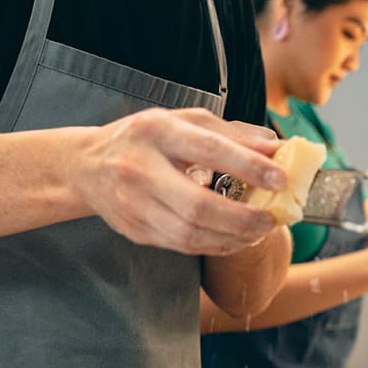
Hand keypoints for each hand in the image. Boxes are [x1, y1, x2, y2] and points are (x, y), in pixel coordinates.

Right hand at [74, 108, 283, 255]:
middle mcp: (140, 168)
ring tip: (257, 232)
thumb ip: (231, 134)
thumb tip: (276, 147)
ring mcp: (133, 204)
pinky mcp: (134, 230)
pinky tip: (233, 239)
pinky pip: (181, 245)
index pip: (208, 149)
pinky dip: (214, 246)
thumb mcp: (183, 122)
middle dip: (242, 218)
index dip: (248, 166)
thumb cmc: (144, 139)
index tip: (280, 179)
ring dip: (231, 238)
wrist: (87, 166)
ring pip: (189, 233)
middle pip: (197, 205)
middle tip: (271, 220)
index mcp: (157, 131)